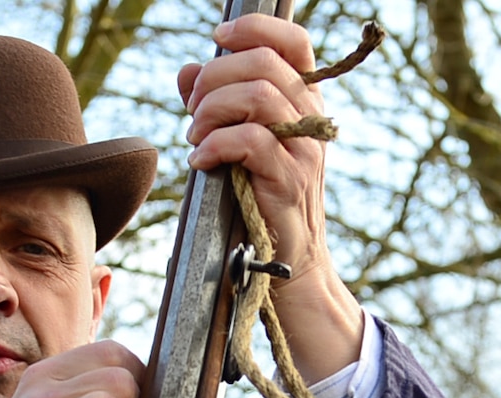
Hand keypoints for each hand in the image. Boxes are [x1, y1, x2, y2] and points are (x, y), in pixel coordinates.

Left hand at [179, 14, 363, 382]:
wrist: (291, 268)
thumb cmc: (260, 204)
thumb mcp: (240, 145)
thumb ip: (215, 104)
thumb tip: (188, 70)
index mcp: (304, 103)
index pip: (294, 41)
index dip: (256, 27)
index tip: (219, 37)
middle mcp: (312, 120)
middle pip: (264, 63)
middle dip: (215, 77)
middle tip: (193, 111)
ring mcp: (304, 152)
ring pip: (260, 95)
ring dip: (212, 110)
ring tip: (195, 137)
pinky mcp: (289, 184)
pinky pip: (251, 142)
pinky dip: (215, 144)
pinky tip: (201, 162)